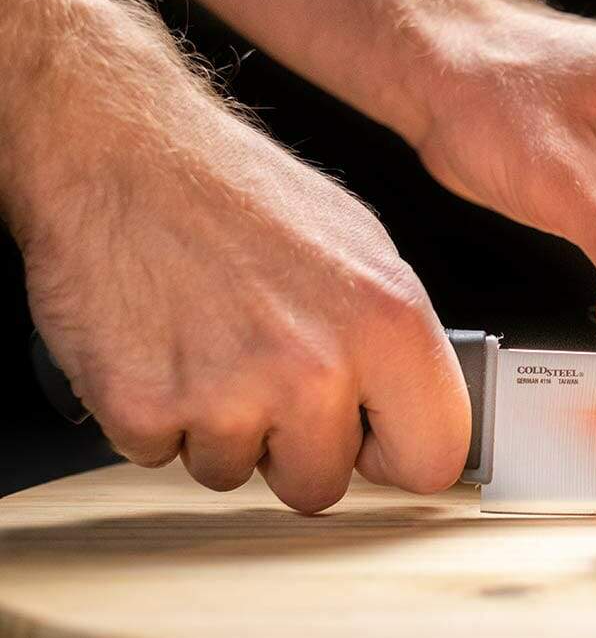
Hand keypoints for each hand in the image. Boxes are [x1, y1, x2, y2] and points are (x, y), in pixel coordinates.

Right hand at [12, 97, 471, 512]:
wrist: (120, 151)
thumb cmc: (239, 193)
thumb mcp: (364, 249)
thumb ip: (396, 343)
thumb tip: (415, 408)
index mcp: (388, 324)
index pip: (433, 460)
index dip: (397, 456)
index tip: (374, 443)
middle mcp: (315, 365)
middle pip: (321, 486)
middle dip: (293, 446)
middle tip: (268, 375)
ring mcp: (228, 393)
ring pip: (236, 475)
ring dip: (221, 429)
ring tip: (212, 345)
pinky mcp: (144, 407)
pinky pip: (161, 456)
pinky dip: (156, 415)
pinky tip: (165, 348)